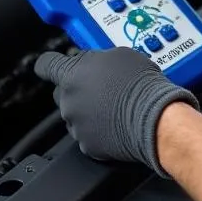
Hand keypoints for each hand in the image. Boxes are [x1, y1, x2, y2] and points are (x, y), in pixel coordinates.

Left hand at [34, 47, 197, 174]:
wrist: (155, 119)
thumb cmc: (140, 85)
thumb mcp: (119, 54)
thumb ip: (95, 58)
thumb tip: (93, 63)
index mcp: (72, 74)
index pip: (46, 65)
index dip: (49, 64)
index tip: (52, 66)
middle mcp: (68, 101)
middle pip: (61, 92)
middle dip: (76, 89)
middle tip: (99, 88)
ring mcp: (76, 125)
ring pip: (75, 114)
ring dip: (88, 110)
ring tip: (112, 107)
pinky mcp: (87, 146)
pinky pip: (88, 135)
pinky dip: (98, 130)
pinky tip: (114, 123)